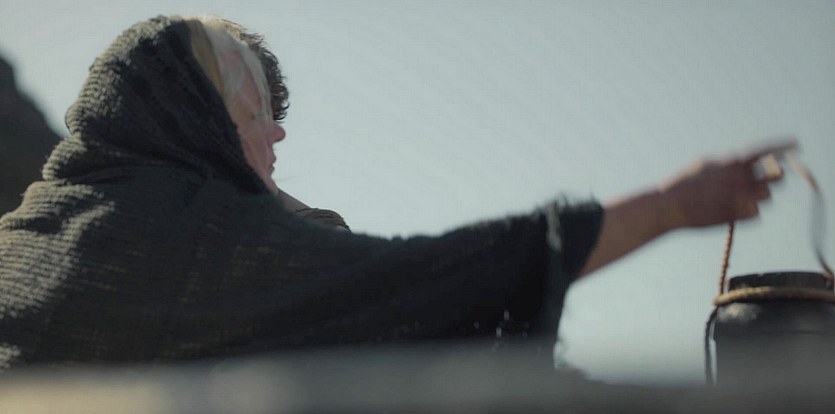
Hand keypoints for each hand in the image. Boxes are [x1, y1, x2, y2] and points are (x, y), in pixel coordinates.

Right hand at [658, 140, 797, 229]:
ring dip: (758, 196)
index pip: (765, 151)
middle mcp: (742, 179)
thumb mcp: (705, 165)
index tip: (797, 144)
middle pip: (776, 178)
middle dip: (774, 178)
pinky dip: (746, 212)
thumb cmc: (683, 184)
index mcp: (733, 163)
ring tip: (736, 197)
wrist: (670, 207)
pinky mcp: (739, 216)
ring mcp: (742, 198)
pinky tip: (728, 210)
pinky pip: (756, 214)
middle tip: (766, 180)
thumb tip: (745, 164)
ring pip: (767, 197)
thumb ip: (728, 164)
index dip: (783, 147)